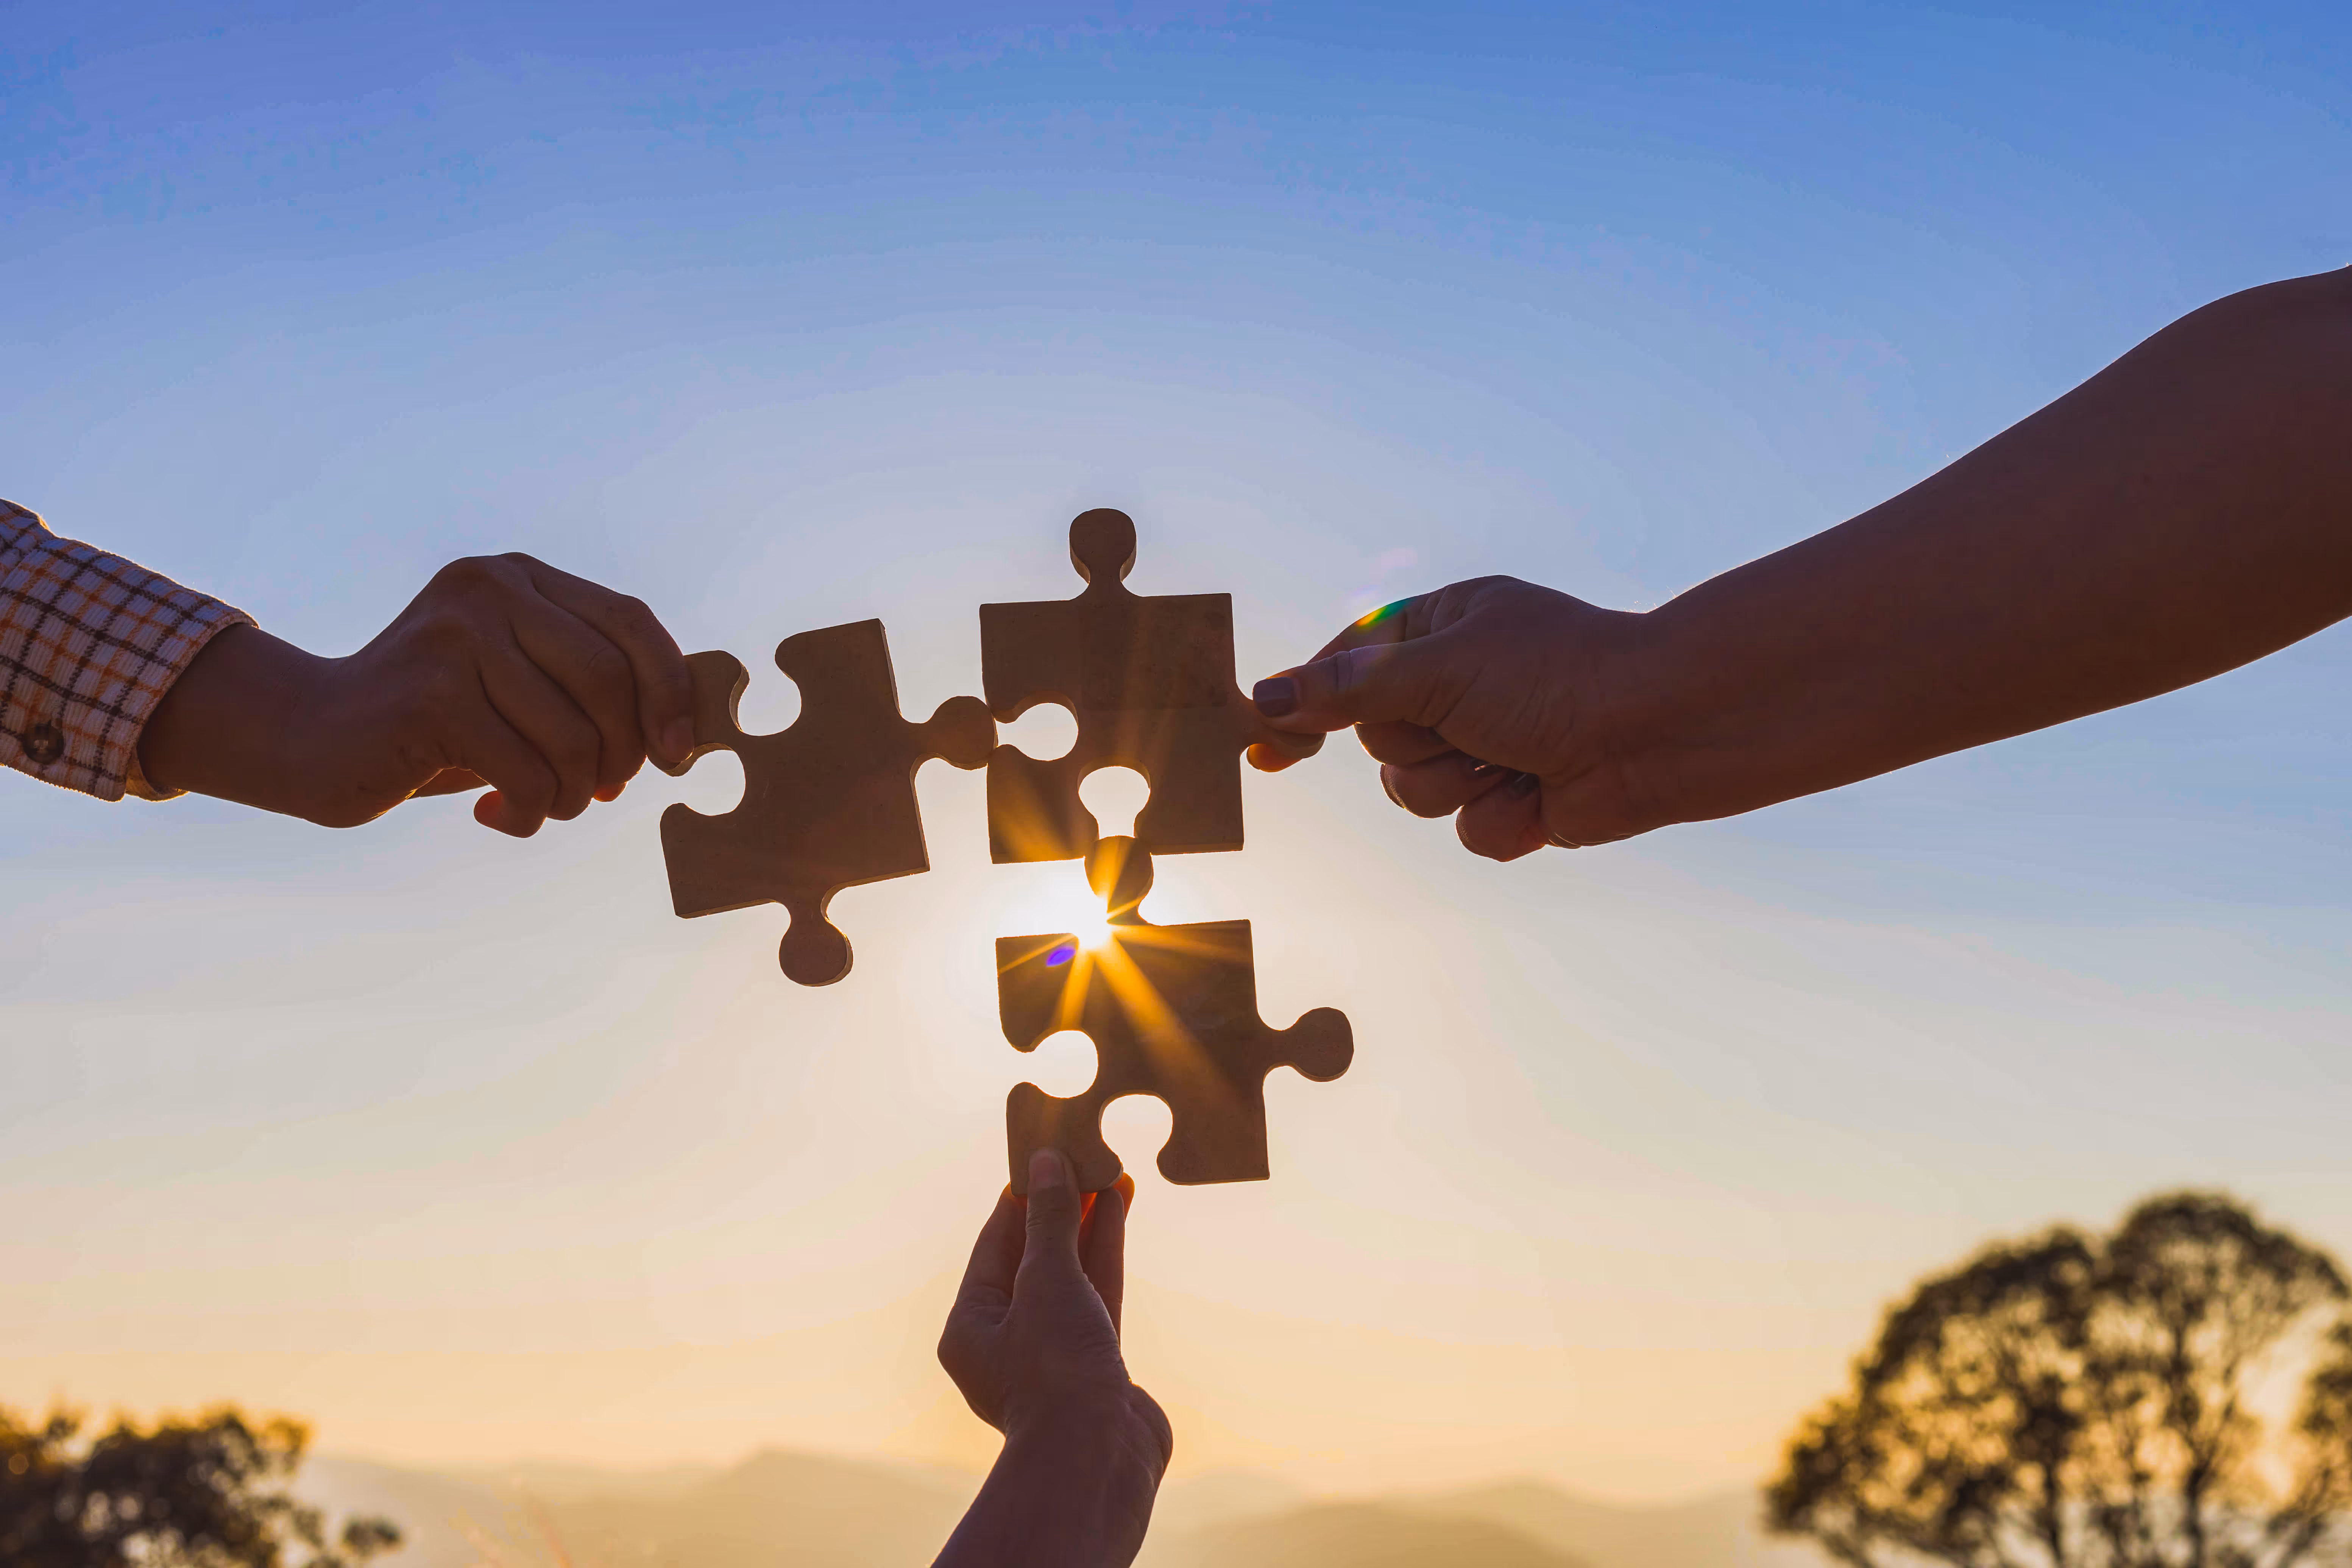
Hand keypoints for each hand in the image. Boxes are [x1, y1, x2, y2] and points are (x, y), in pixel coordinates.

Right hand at [139, 554, 694, 835]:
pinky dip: (527, 814)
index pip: (632, 621)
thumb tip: (678, 736)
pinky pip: (525, 774)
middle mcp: (491, 589)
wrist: (312, 736)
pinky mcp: (431, 694)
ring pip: (573, 737)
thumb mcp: (521, 695)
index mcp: (521, 577)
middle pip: (610, 681)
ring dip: (571, 795)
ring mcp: (457, 636)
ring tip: (540, 806)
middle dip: (620, 755)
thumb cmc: (437, 726)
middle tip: (594, 793)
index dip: (670, 691)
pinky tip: (495, 817)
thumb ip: (589, 695)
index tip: (675, 755)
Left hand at [934, 1151, 1168, 1567]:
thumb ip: (1051, 1221)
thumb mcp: (1048, 1279)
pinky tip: (1118, 1212)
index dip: (1021, 1196)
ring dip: (1088, 1225)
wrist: (1099, 1456)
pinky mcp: (1095, 1365)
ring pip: (1070, 1274)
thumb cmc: (1057, 1369)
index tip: (1044, 1155)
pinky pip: (1097, 1297)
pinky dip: (1105, 1254)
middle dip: (1060, 1208)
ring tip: (1110, 1176)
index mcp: (971, 1326)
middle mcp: (1006, 1340)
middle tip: (1084, 1159)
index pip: (994, 1243)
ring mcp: (1053, 1354)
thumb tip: (1045, 1163)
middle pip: (1033, 1257)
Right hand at [1248, 577, 1656, 860]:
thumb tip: (1267, 695)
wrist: (1657, 730)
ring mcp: (1486, 746)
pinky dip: (1504, 818)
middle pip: (1377, 740)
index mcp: (1442, 629)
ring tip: (1516, 760)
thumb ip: (1348, 688)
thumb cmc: (1556, 675)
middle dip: (1419, 744)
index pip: (1347, 665)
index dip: (1306, 703)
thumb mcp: (1438, 667)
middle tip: (1473, 725)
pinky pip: (1468, 832)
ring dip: (1460, 784)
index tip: (1265, 741)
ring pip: (1415, 794)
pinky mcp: (1515, 800)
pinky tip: (1545, 794)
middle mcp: (1460, 687)